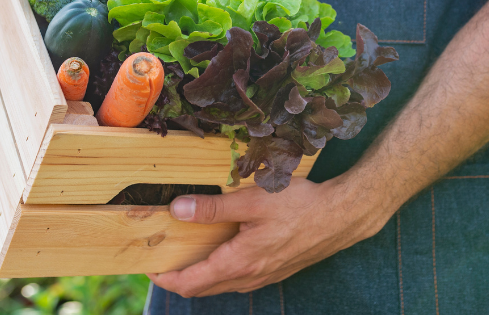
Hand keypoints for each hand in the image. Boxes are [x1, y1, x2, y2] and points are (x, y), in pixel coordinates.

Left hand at [148, 176, 381, 297]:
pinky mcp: (275, 269)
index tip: (148, 264)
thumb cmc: (300, 206)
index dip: (165, 277)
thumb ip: (213, 208)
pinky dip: (221, 267)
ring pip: (221, 283)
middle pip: (203, 288)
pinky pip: (239, 276)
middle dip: (179, 276)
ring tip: (189, 247)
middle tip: (164, 254)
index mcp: (239, 263)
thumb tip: (177, 210)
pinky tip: (225, 243)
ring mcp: (263, 276)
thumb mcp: (253, 200)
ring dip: (201, 272)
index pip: (190, 284)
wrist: (340, 216)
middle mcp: (248, 277)